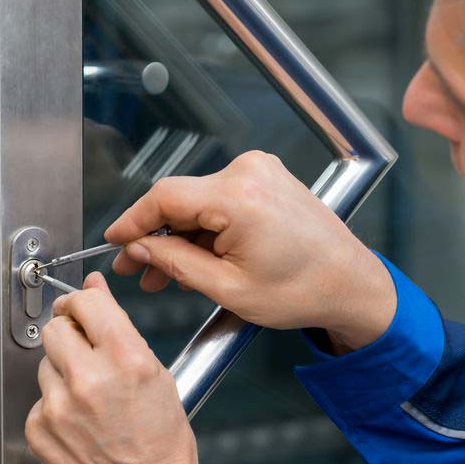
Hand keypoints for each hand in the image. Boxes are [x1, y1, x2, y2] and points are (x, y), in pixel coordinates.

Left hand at [24, 272, 200, 463]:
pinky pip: (39, 399)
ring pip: (45, 363)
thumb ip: (122, 331)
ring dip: (63, 371)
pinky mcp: (39, 430)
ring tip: (89, 397)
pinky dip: (55, 405)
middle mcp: (90, 379)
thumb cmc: (162, 447)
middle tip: (84, 349)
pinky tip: (79, 422)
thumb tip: (95, 292)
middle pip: (56, 328)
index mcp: (127, 360)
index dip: (82, 301)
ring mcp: (59, 406)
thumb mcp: (158, 378)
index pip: (86, 303)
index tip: (81, 305)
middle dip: (69, 333)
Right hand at [106, 150, 395, 351]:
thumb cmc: (303, 291)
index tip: (114, 241)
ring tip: (166, 274)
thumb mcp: (228, 288)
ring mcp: (262, 172)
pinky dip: (206, 228)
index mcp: (239, 197)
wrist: (350, 284)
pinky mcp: (268, 180)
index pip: (164, 197)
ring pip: (200, 202)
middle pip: (181, 199)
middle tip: (138, 270)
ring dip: (181, 236)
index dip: (132, 221)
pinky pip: (221, 200)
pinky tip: (196, 257)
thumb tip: (139, 248)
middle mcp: (250, 173)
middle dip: (156, 237)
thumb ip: (175, 262)